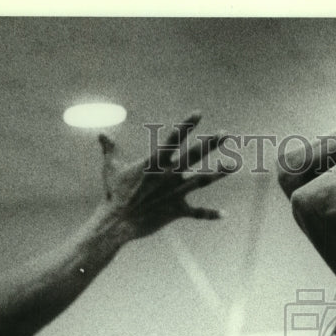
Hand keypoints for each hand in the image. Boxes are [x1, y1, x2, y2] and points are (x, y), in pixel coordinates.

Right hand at [99, 113, 230, 239]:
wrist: (117, 223)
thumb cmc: (112, 194)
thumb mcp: (110, 169)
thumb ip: (109, 149)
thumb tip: (100, 135)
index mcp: (155, 162)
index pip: (173, 138)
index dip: (186, 125)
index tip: (199, 113)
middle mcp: (169, 175)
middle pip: (194, 156)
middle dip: (211, 144)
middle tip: (227, 133)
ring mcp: (175, 193)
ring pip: (202, 181)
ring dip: (219, 173)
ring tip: (234, 164)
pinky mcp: (176, 211)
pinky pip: (197, 213)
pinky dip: (209, 214)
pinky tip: (224, 215)